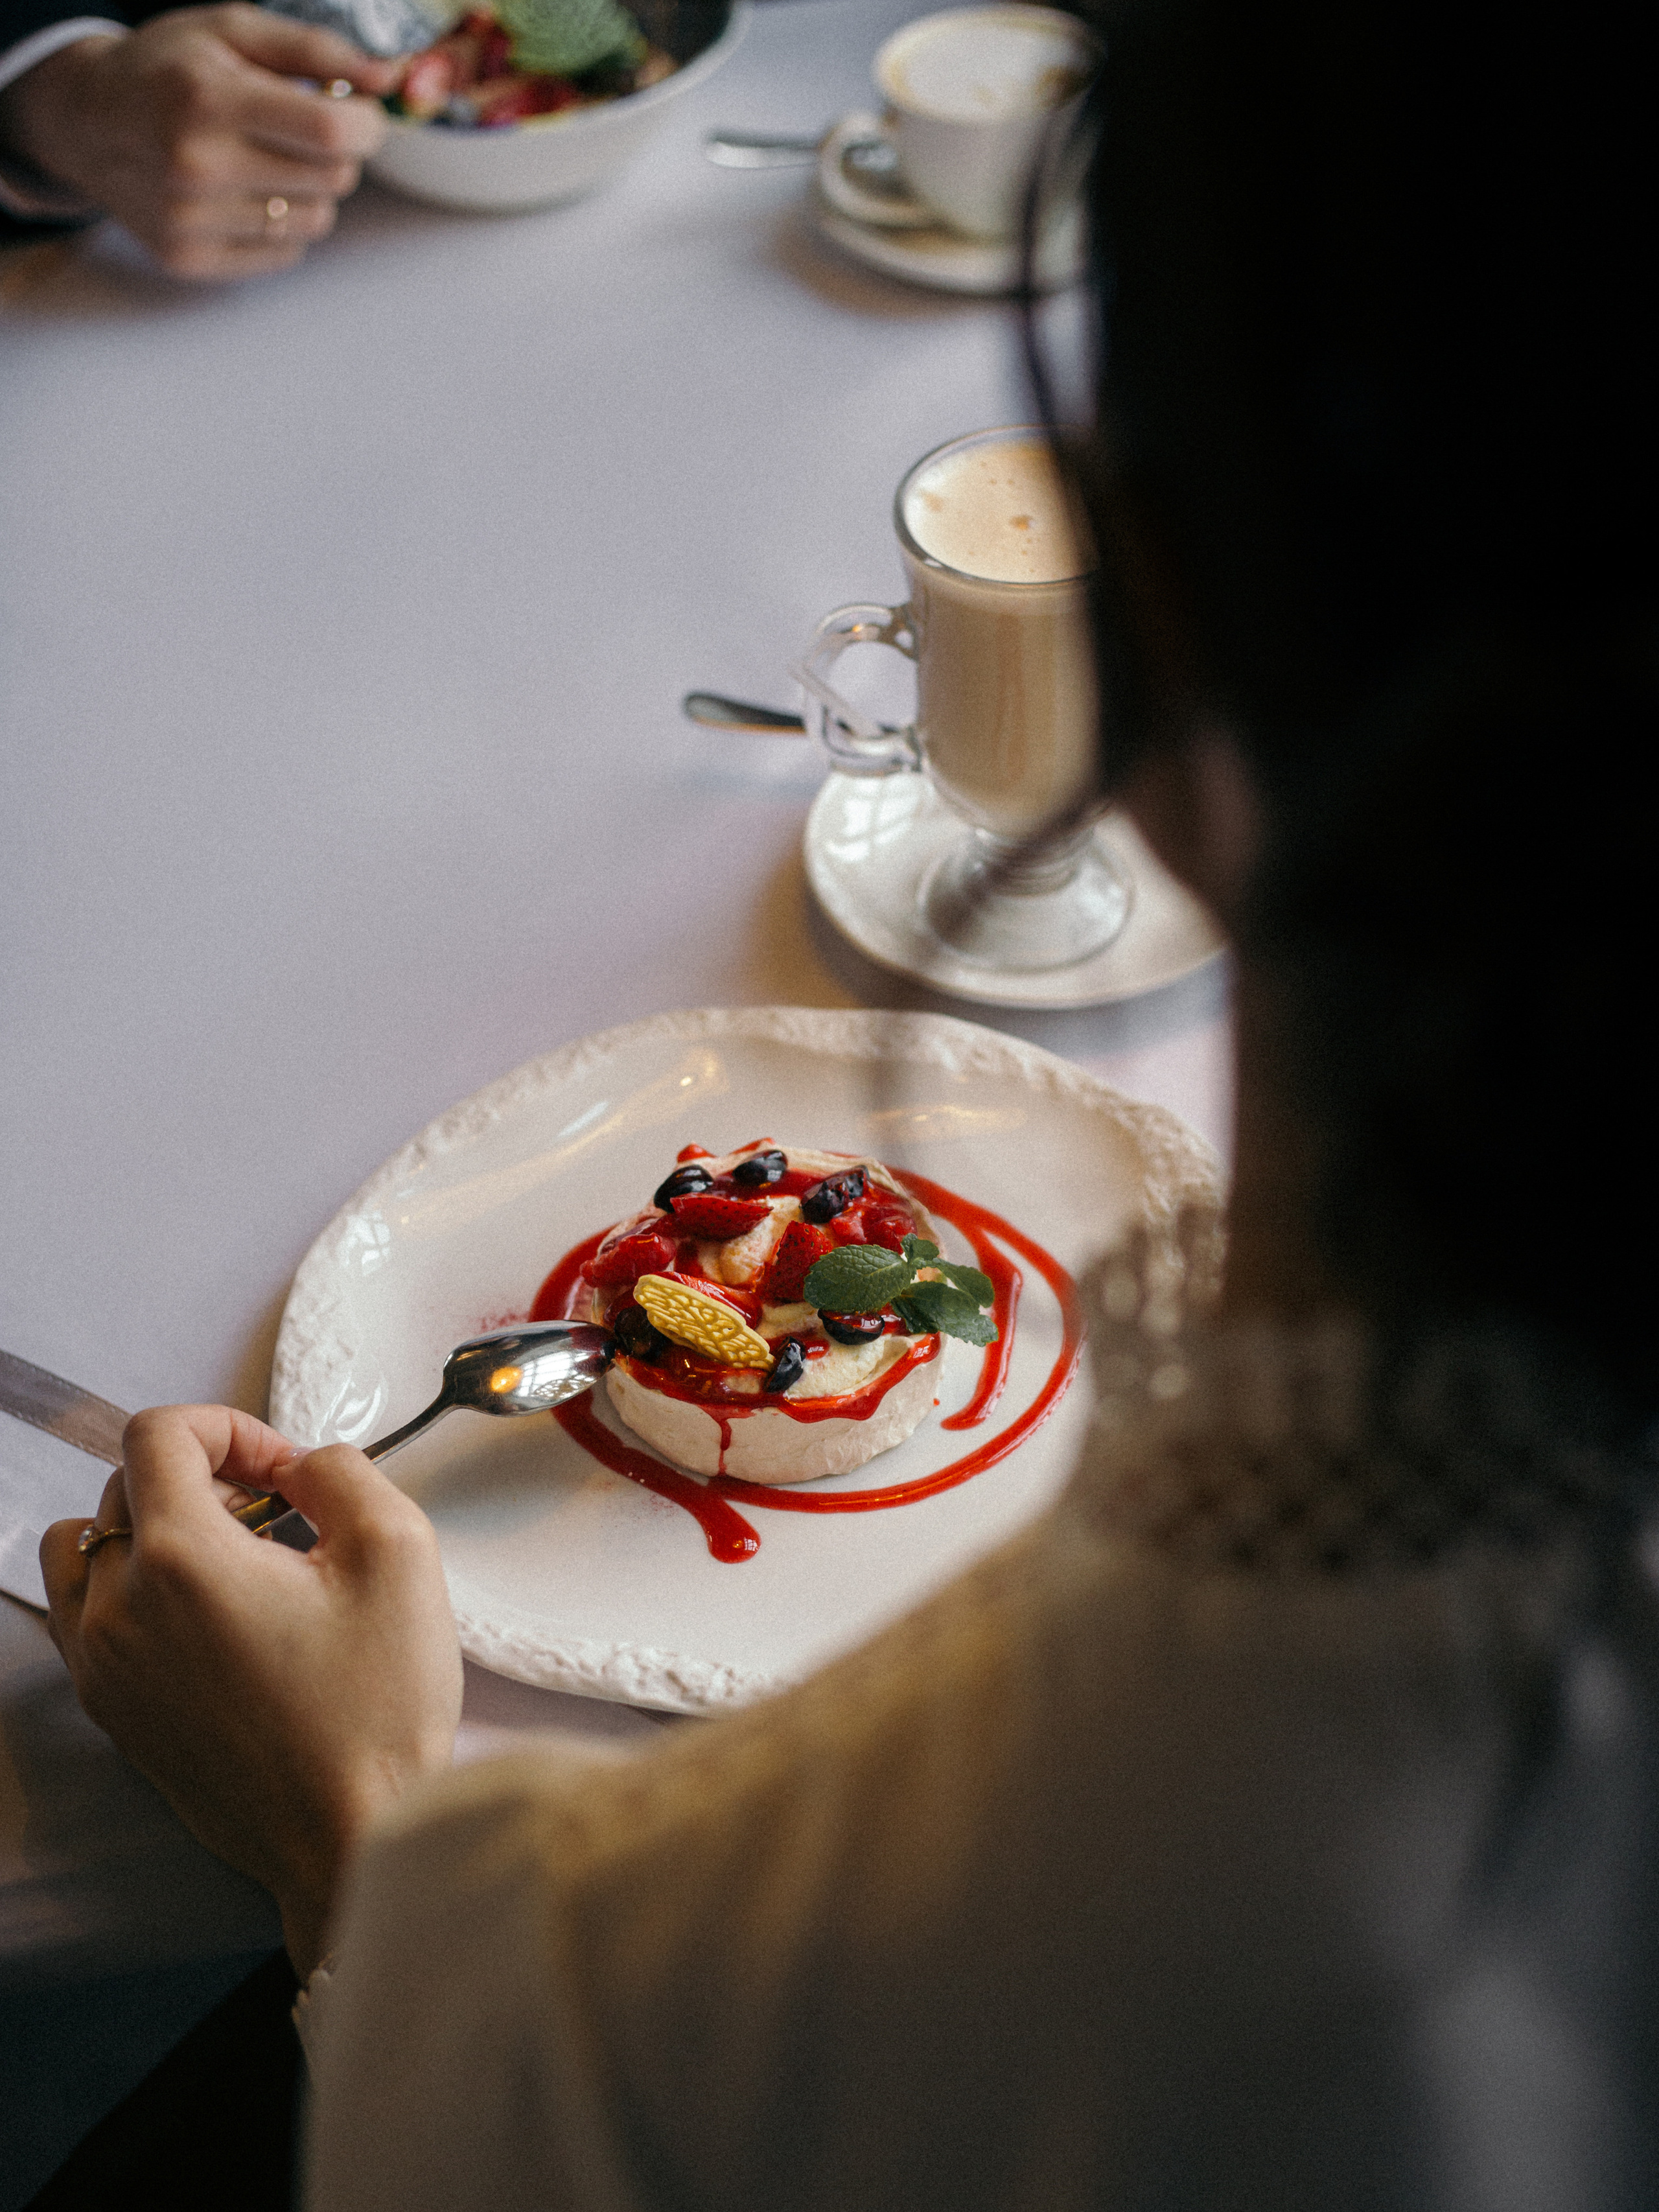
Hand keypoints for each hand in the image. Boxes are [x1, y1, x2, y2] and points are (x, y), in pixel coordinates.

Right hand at [0, 5, 398, 278]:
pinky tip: (242, 193)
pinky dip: (279, 225)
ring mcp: (191, 219)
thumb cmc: (167, 69)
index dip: (366, 126)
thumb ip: (315, 50)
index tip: (360, 116)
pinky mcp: (189, 258)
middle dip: (334, 153)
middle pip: (333, 179)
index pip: (331, 132)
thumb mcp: (231, 30)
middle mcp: (198, 164)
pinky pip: (284, 252)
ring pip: (315, 220)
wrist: (85, 119)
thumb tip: (387, 77)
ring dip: (307, 190)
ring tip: (264, 160)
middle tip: (298, 131)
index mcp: (210, 98)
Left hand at [41, 1406, 461, 1973]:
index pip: (157, 1434)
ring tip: (231, 1562)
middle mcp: (119, 1609)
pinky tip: (209, 1618)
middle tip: (279, 1515)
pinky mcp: (112, 1712)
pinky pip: (85, 1616)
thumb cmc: (376, 1709)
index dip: (229, 1426)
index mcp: (181, 1558)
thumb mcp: (398, 1551)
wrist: (347, 1835)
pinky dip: (132, 1591)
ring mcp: (104, 1666)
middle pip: (124, 1486)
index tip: (282, 1469)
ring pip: (87, 1548)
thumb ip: (342, 1471)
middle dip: (204, 1478)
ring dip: (152, 1530)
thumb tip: (301, 1466)